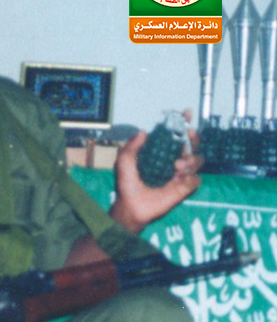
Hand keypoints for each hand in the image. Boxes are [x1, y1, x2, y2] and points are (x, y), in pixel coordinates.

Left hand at [110, 116, 201, 233]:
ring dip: (192, 159)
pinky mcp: (183, 189)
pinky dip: (190, 178)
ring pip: (197, 160)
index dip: (182, 124)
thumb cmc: (127, 185)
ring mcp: (179, 175)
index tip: (186, 114)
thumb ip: (131, 146)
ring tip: (177, 166)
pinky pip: (196, 179)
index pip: (175, 135)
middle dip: (193, 138)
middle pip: (192, 144)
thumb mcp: (124, 162)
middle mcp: (172, 161)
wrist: (131, 207)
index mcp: (160, 153)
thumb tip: (143, 132)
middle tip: (188, 135)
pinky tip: (179, 180)